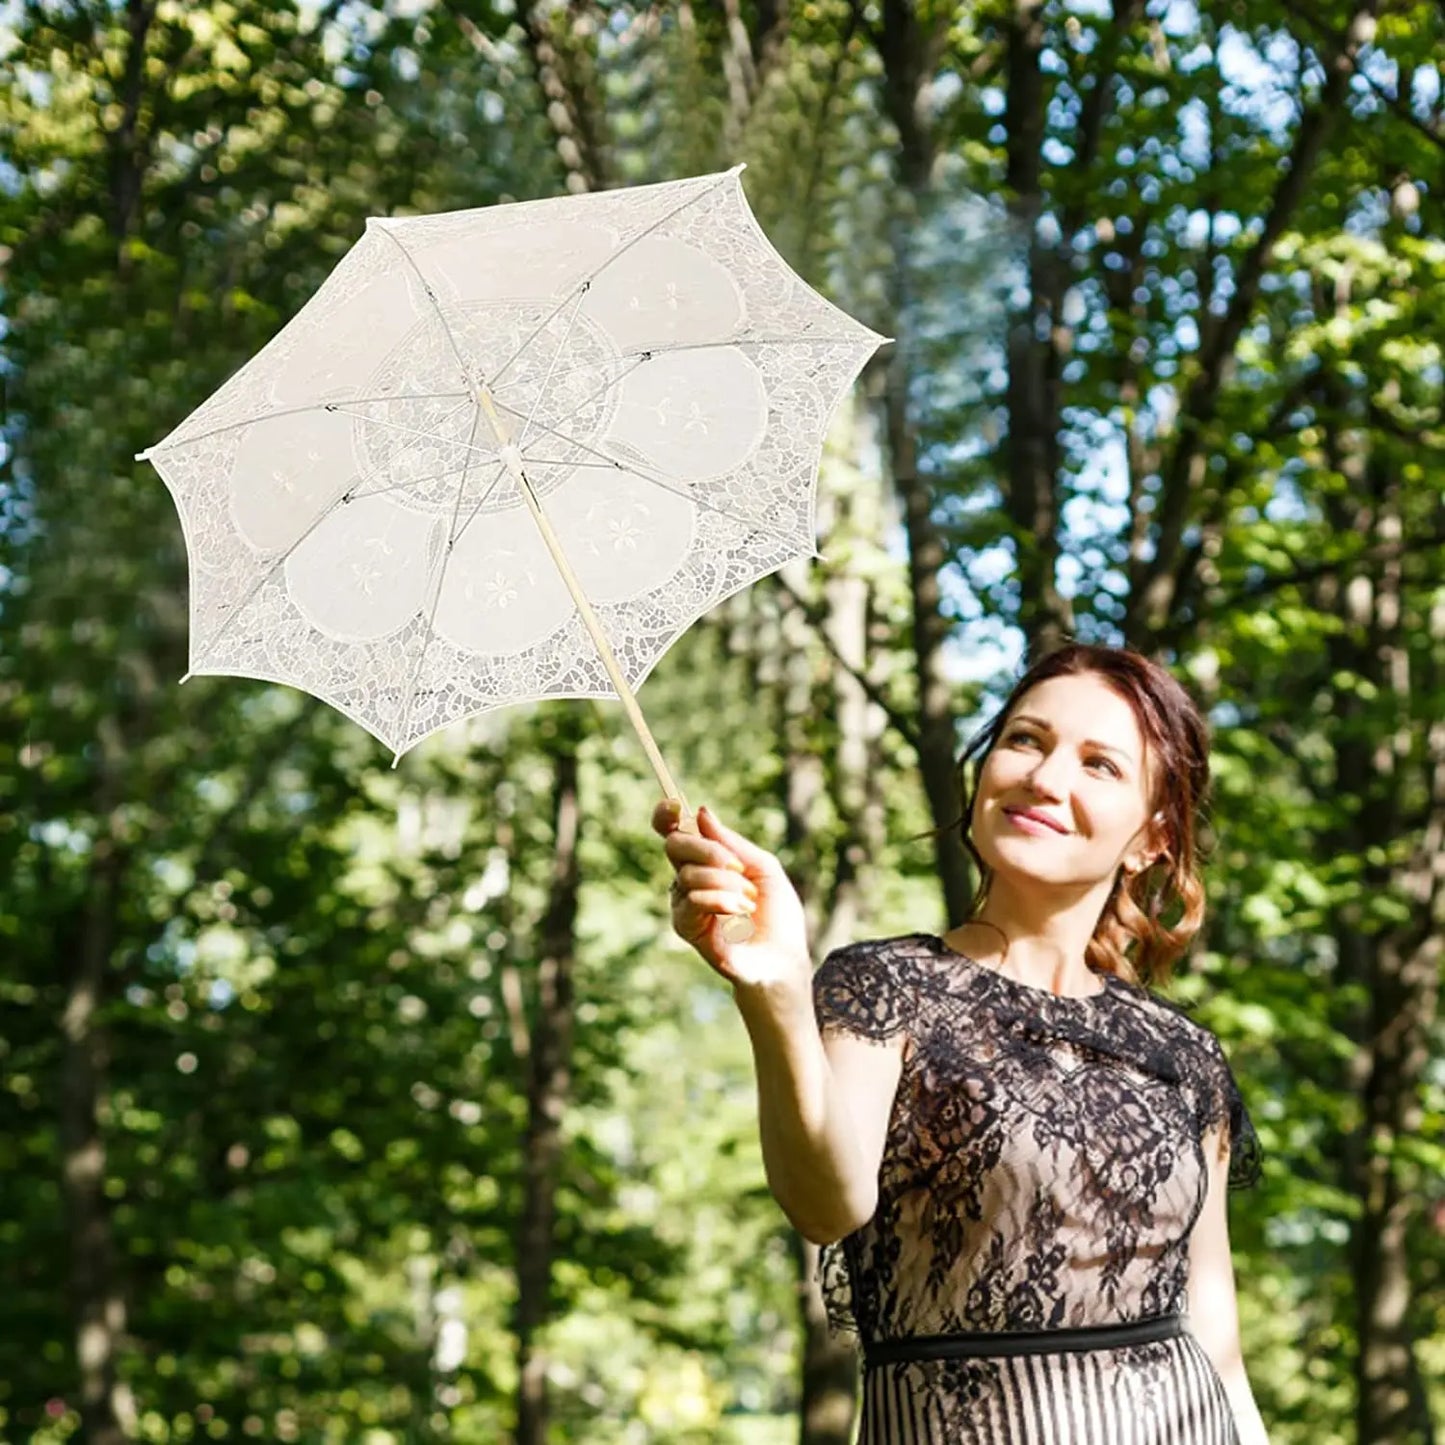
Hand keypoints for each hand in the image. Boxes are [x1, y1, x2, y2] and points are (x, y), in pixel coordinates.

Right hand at [652, 798, 812, 992]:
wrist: (782, 959)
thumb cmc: (776, 915)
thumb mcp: (762, 868)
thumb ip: (732, 842)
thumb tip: (700, 812)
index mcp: (706, 861)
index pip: (675, 832)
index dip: (666, 815)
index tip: (672, 804)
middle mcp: (690, 878)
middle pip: (675, 845)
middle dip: (706, 849)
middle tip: (735, 866)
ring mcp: (685, 903)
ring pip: (688, 873)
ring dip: (726, 884)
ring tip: (748, 903)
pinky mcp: (686, 927)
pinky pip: (693, 899)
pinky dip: (721, 901)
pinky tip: (740, 914)